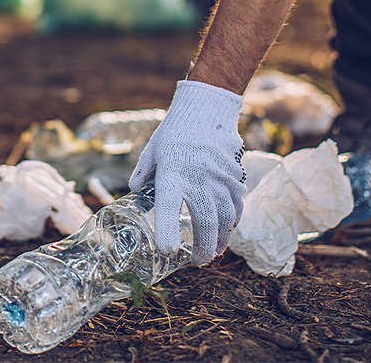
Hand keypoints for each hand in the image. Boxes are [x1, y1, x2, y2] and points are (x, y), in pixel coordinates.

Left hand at [129, 80, 246, 265]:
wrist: (207, 109)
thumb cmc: (175, 132)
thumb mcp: (153, 150)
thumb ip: (143, 173)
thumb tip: (134, 192)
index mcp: (171, 174)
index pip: (167, 207)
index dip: (167, 231)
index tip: (168, 251)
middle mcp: (198, 179)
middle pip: (205, 222)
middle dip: (204, 248)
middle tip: (199, 262)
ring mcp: (219, 178)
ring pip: (225, 218)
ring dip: (220, 239)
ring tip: (213, 251)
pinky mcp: (234, 176)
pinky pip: (237, 205)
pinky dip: (233, 222)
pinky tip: (228, 230)